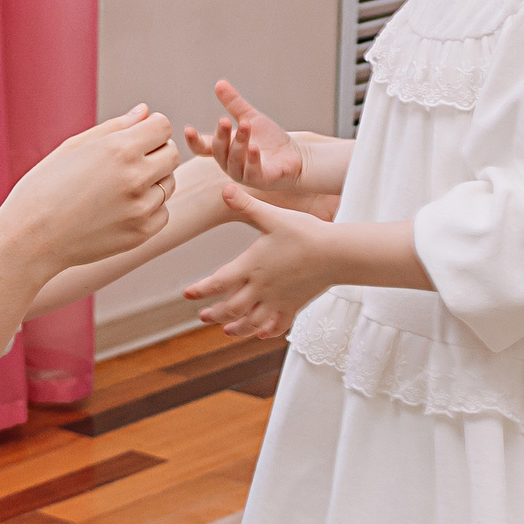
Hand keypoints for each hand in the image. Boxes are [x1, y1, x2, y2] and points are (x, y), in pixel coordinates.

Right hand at [0, 106, 178, 274]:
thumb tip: (145, 111)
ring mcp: (141, 208)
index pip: (163, 126)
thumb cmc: (44, 188)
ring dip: (152, 181)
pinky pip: (162, 212)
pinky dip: (148, 209)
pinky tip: (120, 209)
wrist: (30, 239)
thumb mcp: (73, 148)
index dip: (150, 128)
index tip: (134, 137)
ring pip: (168, 184)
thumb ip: (115, 127)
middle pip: (171, 154)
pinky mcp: (141, 233)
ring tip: (118, 188)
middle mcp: (135, 177)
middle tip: (126, 162)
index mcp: (118, 149)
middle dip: (155, 152)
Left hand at [183, 182, 332, 338]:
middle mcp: (261, 287)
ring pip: (252, 321)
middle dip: (215, 314)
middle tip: (203, 317)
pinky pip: (278, 324)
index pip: (217, 282)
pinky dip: (267, 331)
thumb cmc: (305, 233)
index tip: (187, 295)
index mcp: (251, 266)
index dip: (200, 290)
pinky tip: (261, 334)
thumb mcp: (273, 216)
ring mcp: (277, 300)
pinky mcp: (294, 305)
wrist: (336, 253)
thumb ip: (247, 205)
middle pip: (231, 308)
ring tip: (226, 330)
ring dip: (237, 328)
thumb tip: (224, 188)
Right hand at [184, 80, 305, 190]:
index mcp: (225, 150)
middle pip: (218, 152)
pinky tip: (254, 147)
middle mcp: (230, 164)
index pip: (203, 148)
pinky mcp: (261, 181)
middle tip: (223, 120)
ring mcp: (244, 174)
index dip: (194, 141)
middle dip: (221, 136)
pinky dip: (252, 159)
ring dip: (238, 143)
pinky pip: (252, 172)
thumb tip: (219, 83)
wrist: (297, 156)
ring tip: (246, 126)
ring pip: (234, 161)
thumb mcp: (251, 117)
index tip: (188, 129)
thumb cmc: (271, 140)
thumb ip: (234, 104)